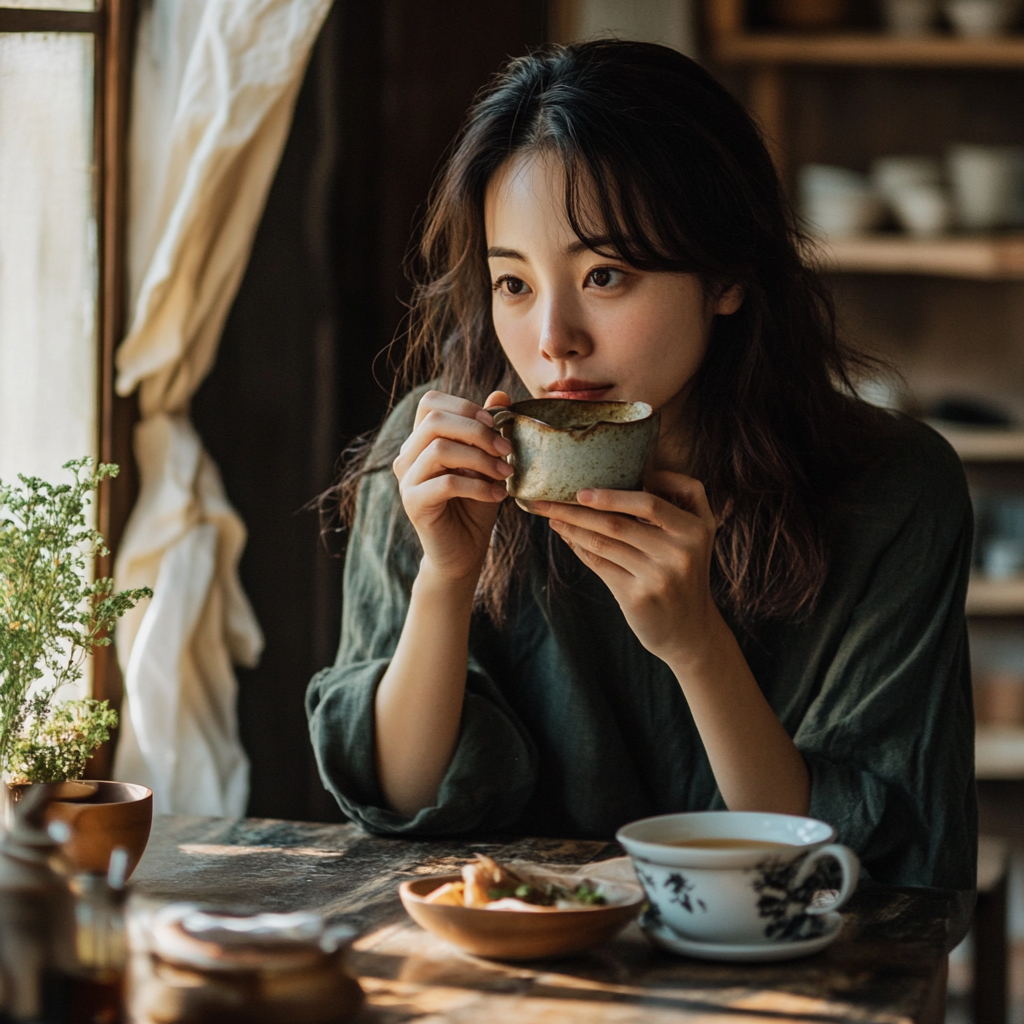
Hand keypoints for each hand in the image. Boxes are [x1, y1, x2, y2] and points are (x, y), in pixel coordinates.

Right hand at [392, 390, 511, 585]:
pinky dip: (477, 486)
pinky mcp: (413, 503)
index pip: (431, 403)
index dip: (464, 406)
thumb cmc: (475, 504)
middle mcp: (408, 455)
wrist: (465, 550)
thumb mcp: (488, 462)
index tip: (495, 424)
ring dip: (480, 459)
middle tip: (506, 450)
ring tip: (505, 474)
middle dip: (477, 431)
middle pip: (435, 421)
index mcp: (422, 440)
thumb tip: (500, 395)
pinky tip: (497, 496)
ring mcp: (407, 479)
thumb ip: (489, 430)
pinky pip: (445, 483)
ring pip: (440, 450)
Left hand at [533, 471, 718, 667]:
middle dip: (577, 509)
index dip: (613, 496)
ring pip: (603, 543)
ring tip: (552, 516)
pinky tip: (567, 536)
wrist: (690, 630)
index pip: (649, 504)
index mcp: (696, 529)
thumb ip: (678, 498)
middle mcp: (680, 553)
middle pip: (617, 523)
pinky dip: (580, 548)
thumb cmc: (686, 571)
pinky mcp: (638, 597)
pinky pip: (600, 564)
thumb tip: (638, 469)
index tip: (582, 490)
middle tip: (548, 500)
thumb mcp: (697, 533)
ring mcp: (659, 577)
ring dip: (572, 527)